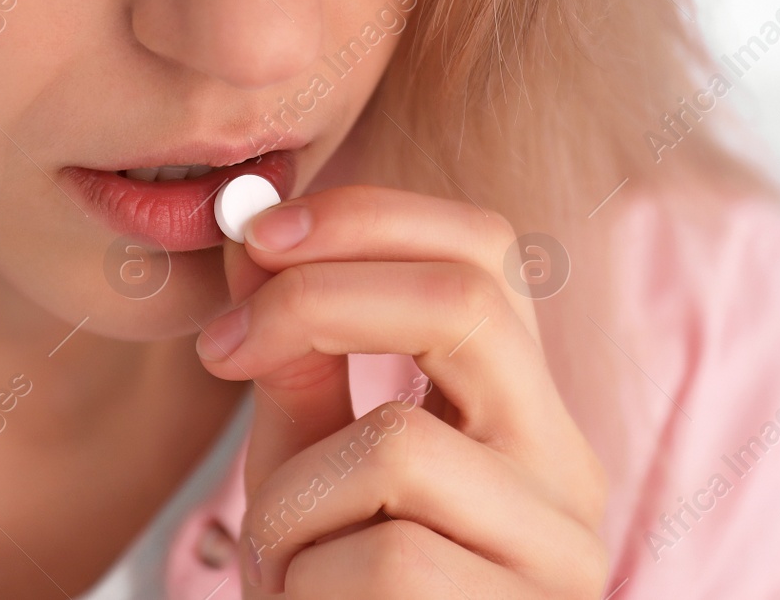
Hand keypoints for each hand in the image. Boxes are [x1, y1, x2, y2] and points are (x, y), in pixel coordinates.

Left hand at [195, 185, 608, 597]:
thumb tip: (249, 242)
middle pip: (465, 300)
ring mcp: (557, 543)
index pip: (484, 248)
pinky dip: (308, 583)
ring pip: (397, 443)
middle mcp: (561, 459)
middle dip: (315, 299)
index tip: (255, 239)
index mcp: (515, 404)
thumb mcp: (309, 471)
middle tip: (218, 349)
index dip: (369, 217)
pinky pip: (386, 558)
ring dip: (288, 502)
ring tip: (280, 567)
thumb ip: (299, 365)